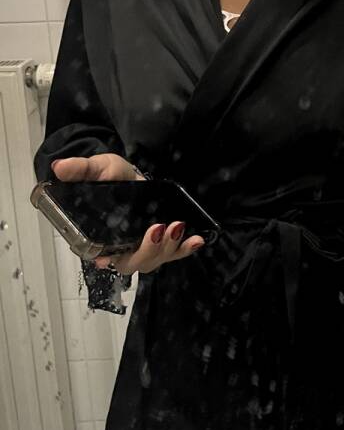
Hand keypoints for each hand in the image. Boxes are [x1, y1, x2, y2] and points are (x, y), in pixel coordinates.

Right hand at [50, 152, 203, 273]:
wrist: (130, 173)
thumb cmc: (111, 176)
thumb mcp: (97, 168)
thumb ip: (80, 169)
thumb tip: (60, 167)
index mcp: (100, 235)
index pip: (102, 255)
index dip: (108, 259)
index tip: (109, 257)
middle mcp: (122, 246)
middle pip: (133, 262)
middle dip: (148, 251)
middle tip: (157, 229)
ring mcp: (143, 244)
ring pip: (154, 260)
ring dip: (169, 248)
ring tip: (177, 227)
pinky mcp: (162, 240)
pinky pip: (174, 251)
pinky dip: (185, 248)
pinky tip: (197, 240)